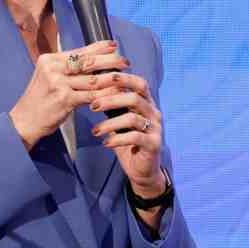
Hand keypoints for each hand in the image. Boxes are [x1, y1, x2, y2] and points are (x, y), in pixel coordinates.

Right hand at [9, 40, 127, 149]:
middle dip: (110, 61)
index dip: (100, 47)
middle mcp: (53, 68)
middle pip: (88, 62)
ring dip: (111, 79)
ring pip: (93, 79)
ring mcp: (58, 83)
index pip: (80, 51)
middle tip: (125, 61)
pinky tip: (116, 94)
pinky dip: (105, 95)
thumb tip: (93, 59)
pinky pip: (91, 96)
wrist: (24, 120)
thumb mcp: (48, 77)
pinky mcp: (64, 99)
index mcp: (50, 59)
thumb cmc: (40, 99)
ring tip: (124, 78)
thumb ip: (66, 68)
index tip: (114, 45)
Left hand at [89, 73, 163, 193]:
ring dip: (110, 124)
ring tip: (94, 131)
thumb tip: (93, 86)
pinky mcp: (154, 144)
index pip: (137, 82)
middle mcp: (154, 112)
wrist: (142, 169)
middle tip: (92, 106)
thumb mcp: (119, 119)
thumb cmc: (128, 141)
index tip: (98, 80)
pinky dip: (117, 139)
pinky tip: (105, 143)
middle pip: (134, 97)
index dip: (120, 78)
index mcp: (147, 102)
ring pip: (132, 118)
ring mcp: (156, 128)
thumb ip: (113, 105)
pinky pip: (135, 137)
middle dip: (110, 100)